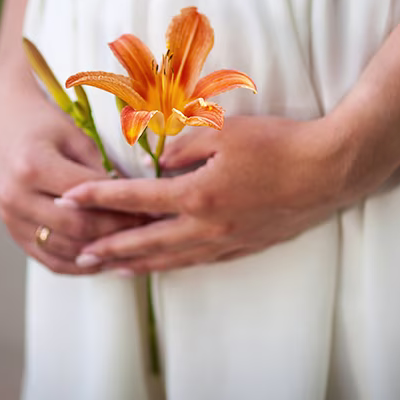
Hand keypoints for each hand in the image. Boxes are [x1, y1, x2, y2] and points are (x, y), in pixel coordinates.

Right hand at [0, 77, 154, 273]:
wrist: (0, 123)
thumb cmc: (42, 124)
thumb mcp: (74, 136)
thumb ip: (99, 171)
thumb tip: (133, 201)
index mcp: (33, 166)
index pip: (88, 198)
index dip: (124, 207)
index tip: (152, 209)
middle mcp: (16, 197)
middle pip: (78, 229)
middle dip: (118, 232)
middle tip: (147, 230)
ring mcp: (10, 219)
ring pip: (65, 251)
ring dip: (100, 254)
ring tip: (132, 249)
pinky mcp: (13, 232)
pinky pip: (49, 260)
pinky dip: (79, 264)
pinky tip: (103, 260)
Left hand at [58, 116, 357, 273]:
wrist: (330, 170)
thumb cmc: (280, 143)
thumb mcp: (226, 130)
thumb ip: (184, 144)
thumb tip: (160, 162)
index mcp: (197, 195)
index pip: (136, 198)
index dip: (99, 197)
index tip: (70, 198)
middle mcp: (207, 226)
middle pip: (146, 242)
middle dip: (108, 248)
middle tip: (78, 256)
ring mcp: (227, 240)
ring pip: (172, 259)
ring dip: (138, 264)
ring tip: (112, 269)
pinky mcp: (246, 245)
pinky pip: (201, 261)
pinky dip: (175, 264)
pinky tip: (166, 266)